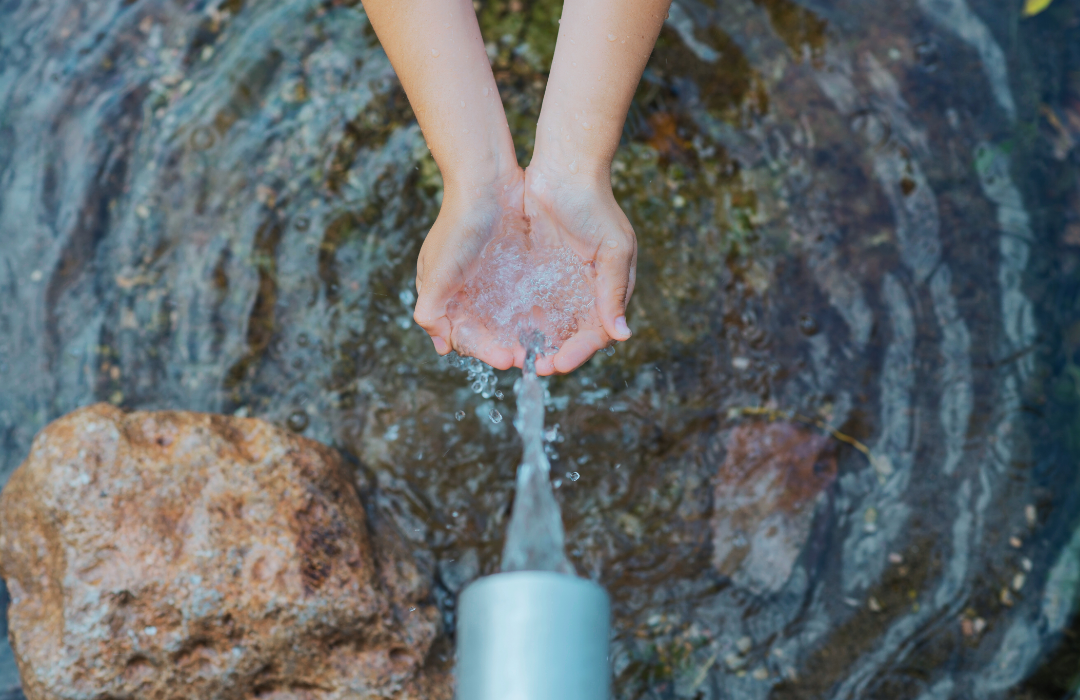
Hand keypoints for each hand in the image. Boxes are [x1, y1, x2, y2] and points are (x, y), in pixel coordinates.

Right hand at [413, 168, 526, 370]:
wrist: (486, 179)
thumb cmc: (458, 224)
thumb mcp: (438, 271)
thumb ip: (431, 309)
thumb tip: (440, 344)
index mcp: (442, 294)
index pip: (462, 336)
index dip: (483, 351)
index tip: (506, 359)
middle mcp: (465, 290)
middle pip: (485, 331)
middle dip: (504, 347)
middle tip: (529, 358)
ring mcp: (489, 278)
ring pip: (504, 318)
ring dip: (520, 335)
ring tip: (542, 346)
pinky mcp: (512, 266)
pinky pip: (522, 297)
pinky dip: (531, 313)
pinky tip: (549, 322)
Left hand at [522, 158, 636, 375]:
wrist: (564, 168)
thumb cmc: (594, 205)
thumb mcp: (612, 248)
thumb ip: (613, 291)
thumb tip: (622, 334)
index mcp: (609, 289)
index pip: (597, 333)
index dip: (578, 352)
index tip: (557, 364)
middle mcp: (586, 291)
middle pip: (572, 335)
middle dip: (555, 353)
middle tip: (534, 367)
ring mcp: (561, 282)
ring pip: (551, 324)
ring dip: (538, 342)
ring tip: (519, 356)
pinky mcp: (538, 271)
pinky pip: (531, 304)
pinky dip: (523, 321)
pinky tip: (508, 332)